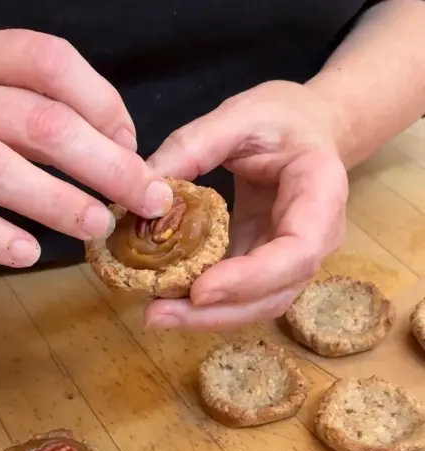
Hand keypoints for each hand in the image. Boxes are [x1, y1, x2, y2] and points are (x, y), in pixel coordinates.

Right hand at [0, 27, 172, 267]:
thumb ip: (45, 107)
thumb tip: (121, 151)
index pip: (52, 63)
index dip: (103, 105)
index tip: (132, 146)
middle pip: (38, 122)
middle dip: (103, 163)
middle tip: (144, 198)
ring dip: (55, 202)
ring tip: (97, 225)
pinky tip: (29, 253)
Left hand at [145, 80, 348, 329]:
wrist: (308, 130)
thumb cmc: (282, 119)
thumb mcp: (239, 115)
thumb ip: (194, 145)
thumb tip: (145, 190)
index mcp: (321, 195)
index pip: (297, 252)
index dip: (250, 278)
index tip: (200, 289)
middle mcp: (316, 240)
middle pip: (274, 294)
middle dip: (216, 313)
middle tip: (157, 314)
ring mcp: (293, 262)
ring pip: (257, 306)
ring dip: (206, 318)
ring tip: (155, 313)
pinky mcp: (267, 270)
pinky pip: (240, 297)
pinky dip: (204, 305)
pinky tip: (166, 300)